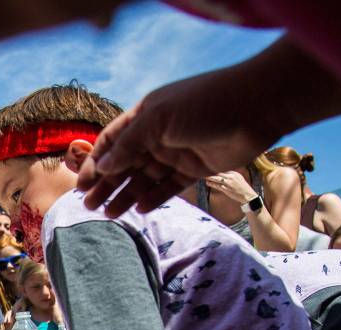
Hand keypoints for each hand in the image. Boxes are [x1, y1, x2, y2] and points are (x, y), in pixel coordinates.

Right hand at [76, 70, 278, 217]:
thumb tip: (104, 166)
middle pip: (125, 164)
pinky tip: (140, 210)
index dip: (95, 164)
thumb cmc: (206, 104)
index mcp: (145, 116)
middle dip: (107, 185)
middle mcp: (158, 134)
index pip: (112, 143)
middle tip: (89, 207)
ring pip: (144, 178)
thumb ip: (130, 144)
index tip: (82, 186)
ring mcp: (177, 152)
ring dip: (126, 195)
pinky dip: (154, 198)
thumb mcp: (160, 119)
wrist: (258, 107)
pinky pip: (168, 187)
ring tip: (110, 214)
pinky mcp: (196, 168)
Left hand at [205, 171, 255, 204]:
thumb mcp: (238, 178)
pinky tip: (207, 183)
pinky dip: (212, 184)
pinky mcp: (226, 190)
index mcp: (234, 173)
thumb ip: (231, 175)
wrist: (248, 195)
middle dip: (211, 171)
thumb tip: (224, 173)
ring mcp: (229, 183)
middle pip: (219, 173)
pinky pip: (217, 186)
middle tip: (204, 170)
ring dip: (210, 177)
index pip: (223, 169)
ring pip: (217, 178)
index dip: (215, 169)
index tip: (210, 167)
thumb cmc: (242, 187)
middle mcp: (231, 177)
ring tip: (204, 176)